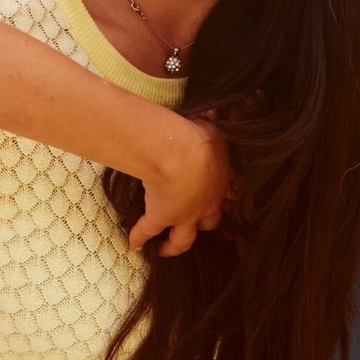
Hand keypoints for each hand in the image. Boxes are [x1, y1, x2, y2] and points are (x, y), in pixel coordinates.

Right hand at [129, 114, 230, 256]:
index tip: (219, 200)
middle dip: (203, 226)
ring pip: (183, 238)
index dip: (220, 198)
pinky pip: (149, 230)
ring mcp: (184, 214)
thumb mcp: (211, 127)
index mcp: (220, 181)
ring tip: (165, 250)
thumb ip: (212, 123)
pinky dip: (140, 237)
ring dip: (175, 245)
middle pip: (208, 222)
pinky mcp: (161, 217)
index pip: (225, 195)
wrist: (181, 152)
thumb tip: (214, 110)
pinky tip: (133, 244)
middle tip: (196, 229)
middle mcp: (206, 203)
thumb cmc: (198, 137)